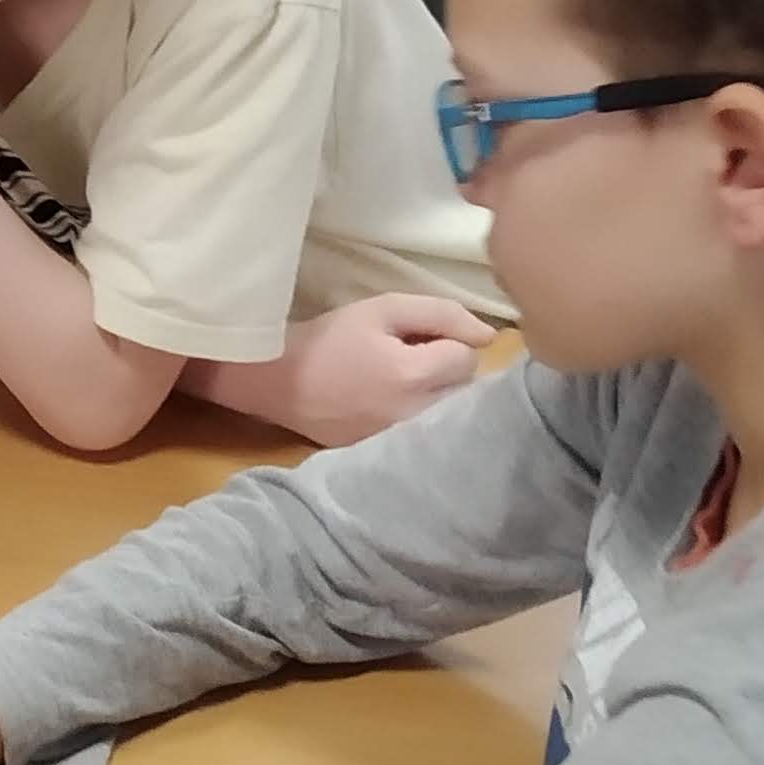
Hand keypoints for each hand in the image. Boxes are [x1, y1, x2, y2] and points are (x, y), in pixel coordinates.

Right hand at [251, 294, 493, 446]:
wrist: (275, 383)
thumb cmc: (329, 339)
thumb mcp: (382, 309)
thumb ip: (441, 314)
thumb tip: (488, 337)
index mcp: (414, 376)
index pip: (468, 357)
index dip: (447, 340)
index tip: (417, 338)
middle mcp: (415, 416)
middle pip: (465, 391)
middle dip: (448, 371)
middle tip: (413, 358)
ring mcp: (402, 442)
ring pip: (449, 415)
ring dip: (438, 396)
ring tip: (404, 383)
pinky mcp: (388, 456)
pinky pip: (426, 435)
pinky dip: (419, 418)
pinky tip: (391, 405)